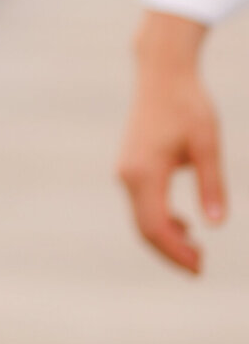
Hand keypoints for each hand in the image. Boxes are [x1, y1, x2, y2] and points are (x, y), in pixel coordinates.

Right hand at [119, 15, 225, 273]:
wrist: (162, 74)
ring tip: (196, 250)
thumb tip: (217, 225)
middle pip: (144, 229)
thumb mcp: (207, 144)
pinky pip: (140, 205)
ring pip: (140, 218)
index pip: (156, 226)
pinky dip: (159, 222)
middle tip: (200, 269)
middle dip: (170, 253)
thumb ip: (212, 184)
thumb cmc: (188, 105)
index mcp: (145, 172)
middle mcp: (128, 175)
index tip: (200, 268)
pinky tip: (183, 225)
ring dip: (166, 239)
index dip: (177, 253)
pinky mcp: (129, 167)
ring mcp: (125, 171)